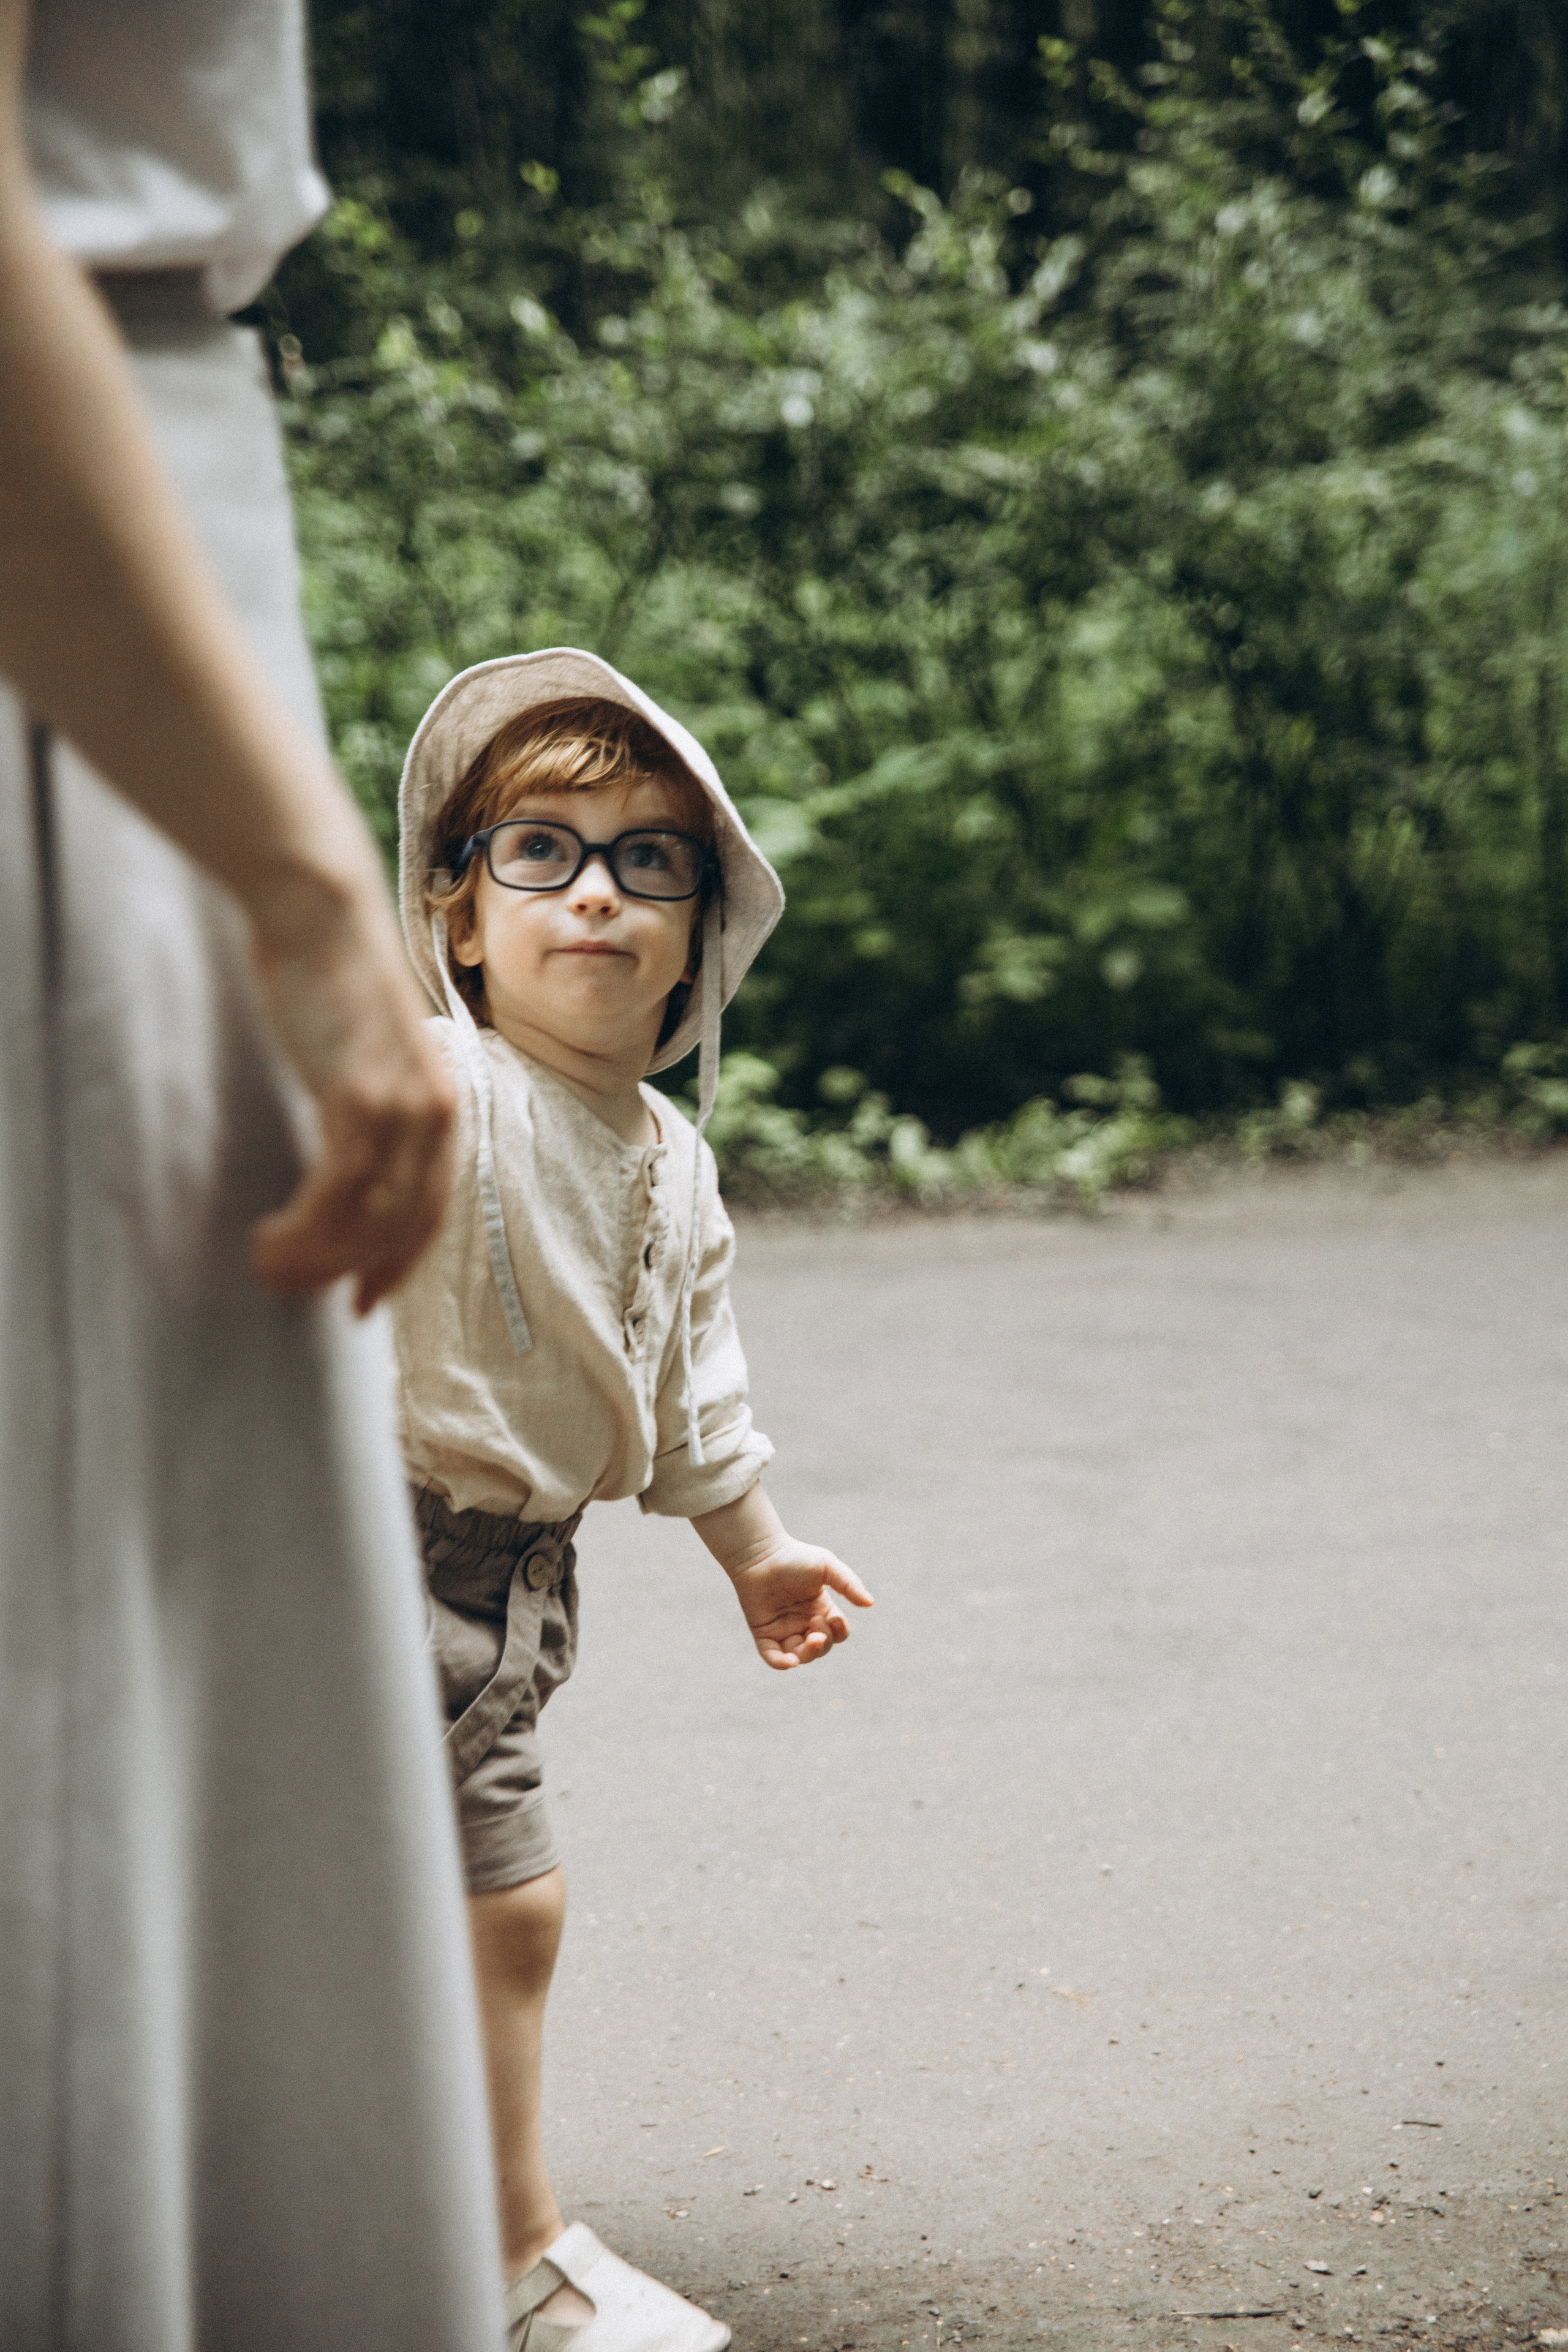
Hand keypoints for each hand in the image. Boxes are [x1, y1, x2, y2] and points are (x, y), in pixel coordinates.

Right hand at [247, 868, 455, 1314]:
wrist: (324, 916)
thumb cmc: (335, 979)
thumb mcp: (369, 1056)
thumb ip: (370, 1106)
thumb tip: (346, 1156)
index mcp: (443, 1109)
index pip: (432, 1212)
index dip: (396, 1263)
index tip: (362, 1298)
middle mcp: (434, 1117)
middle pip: (400, 1229)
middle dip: (345, 1271)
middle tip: (291, 1286)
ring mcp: (401, 1110)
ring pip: (367, 1221)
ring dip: (315, 1258)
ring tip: (269, 1266)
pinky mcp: (358, 1099)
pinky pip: (337, 1193)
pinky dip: (303, 1228)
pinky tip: (270, 1237)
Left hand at [726, 1534, 874, 1669]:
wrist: (759, 1553)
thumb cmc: (793, 1556)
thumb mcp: (827, 1566)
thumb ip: (849, 1584)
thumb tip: (870, 1604)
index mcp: (820, 1609)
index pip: (836, 1634)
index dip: (839, 1632)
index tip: (834, 1618)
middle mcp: (802, 1622)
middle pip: (821, 1648)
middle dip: (824, 1643)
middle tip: (816, 1623)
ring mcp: (782, 1629)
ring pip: (800, 1655)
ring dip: (808, 1653)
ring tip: (811, 1639)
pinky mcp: (763, 1632)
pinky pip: (773, 1657)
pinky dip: (781, 1664)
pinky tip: (790, 1661)